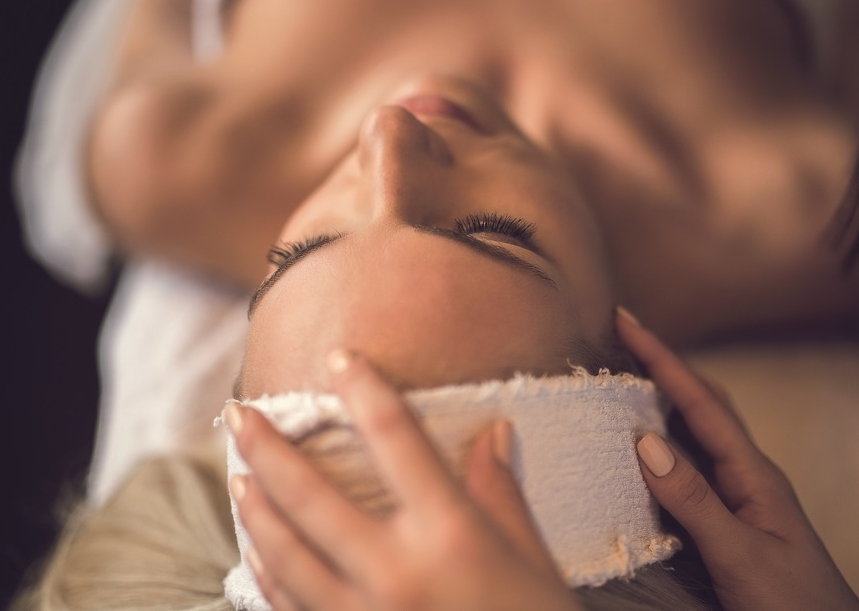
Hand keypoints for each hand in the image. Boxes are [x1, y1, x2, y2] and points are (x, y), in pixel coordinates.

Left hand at [225, 351, 581, 610]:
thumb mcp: (533, 561)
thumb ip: (500, 496)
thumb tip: (493, 434)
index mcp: (452, 536)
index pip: (397, 442)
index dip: (366, 391)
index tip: (341, 359)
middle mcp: (397, 572)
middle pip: (313, 498)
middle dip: (268, 450)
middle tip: (239, 413)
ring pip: (287, 555)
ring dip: (256, 512)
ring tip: (238, 477)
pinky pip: (293, 608)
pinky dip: (270, 575)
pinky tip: (260, 554)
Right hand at [616, 307, 858, 610]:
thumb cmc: (793, 604)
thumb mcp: (740, 554)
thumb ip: (694, 500)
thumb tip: (645, 440)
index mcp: (753, 474)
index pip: (700, 402)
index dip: (661, 359)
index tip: (626, 320)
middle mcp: (746, 476)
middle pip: (702, 404)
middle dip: (663, 367)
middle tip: (623, 337)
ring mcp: (740, 497)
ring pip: (697, 432)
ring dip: (664, 400)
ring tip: (626, 378)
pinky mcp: (731, 519)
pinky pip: (692, 466)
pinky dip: (665, 442)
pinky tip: (645, 449)